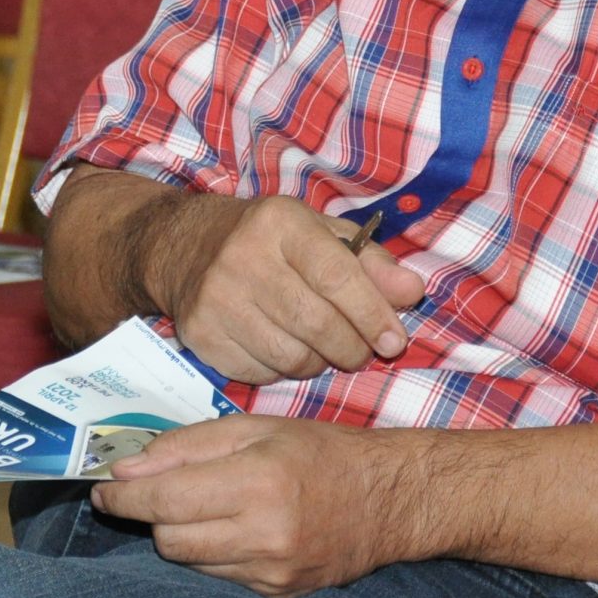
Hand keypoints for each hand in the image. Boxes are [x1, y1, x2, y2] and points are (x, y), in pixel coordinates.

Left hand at [91, 416, 426, 597]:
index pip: (164, 499)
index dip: (123, 496)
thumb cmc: (319, 452)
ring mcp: (270, 571)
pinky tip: (239, 528)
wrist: (386, 500)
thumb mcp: (255, 427)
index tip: (103, 488)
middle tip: (163, 490)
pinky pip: (218, 577)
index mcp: (257, 480)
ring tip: (211, 505)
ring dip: (184, 533)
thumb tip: (126, 467)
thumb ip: (186, 445)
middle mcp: (263, 533)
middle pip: (167, 537)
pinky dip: (214, 552)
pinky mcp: (276, 594)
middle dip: (155, 512)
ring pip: (189, 561)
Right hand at [148, 196, 425, 383]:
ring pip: (291, 356)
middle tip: (362, 352)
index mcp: (281, 223)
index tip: (395, 341)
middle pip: (317, 324)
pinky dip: (285, 371)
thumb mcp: (322, 234)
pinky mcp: (201, 335)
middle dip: (352, 347)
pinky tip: (286, 349)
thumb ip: (371, 263)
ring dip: (321, 363)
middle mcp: (244, 257)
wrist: (186, 247)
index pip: (336, 276)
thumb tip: (412, 292)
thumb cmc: (270, 240)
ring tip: (324, 348)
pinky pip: (261, 373)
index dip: (372, 314)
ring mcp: (217, 299)